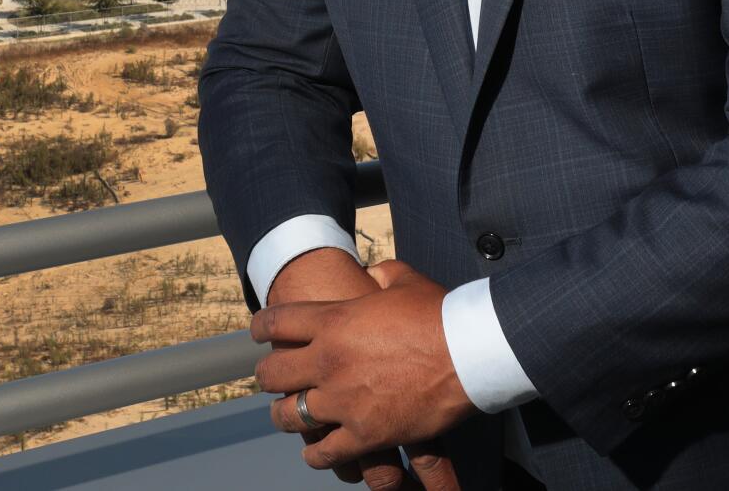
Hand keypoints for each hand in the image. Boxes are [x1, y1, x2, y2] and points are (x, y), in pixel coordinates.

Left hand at [266, 249, 426, 486]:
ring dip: (284, 416)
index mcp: (333, 320)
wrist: (469, 351)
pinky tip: (314, 451)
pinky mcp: (365, 434)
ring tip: (285, 415)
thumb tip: (370, 274)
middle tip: (269, 378)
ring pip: (290, 416)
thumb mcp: (404, 280)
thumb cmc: (440, 312)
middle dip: (267, 376)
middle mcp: (328, 361)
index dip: (261, 327)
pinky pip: (325, 452)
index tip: (258, 332)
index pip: (276, 323)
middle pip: (272, 374)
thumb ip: (379, 275)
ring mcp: (344, 400)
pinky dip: (316, 453)